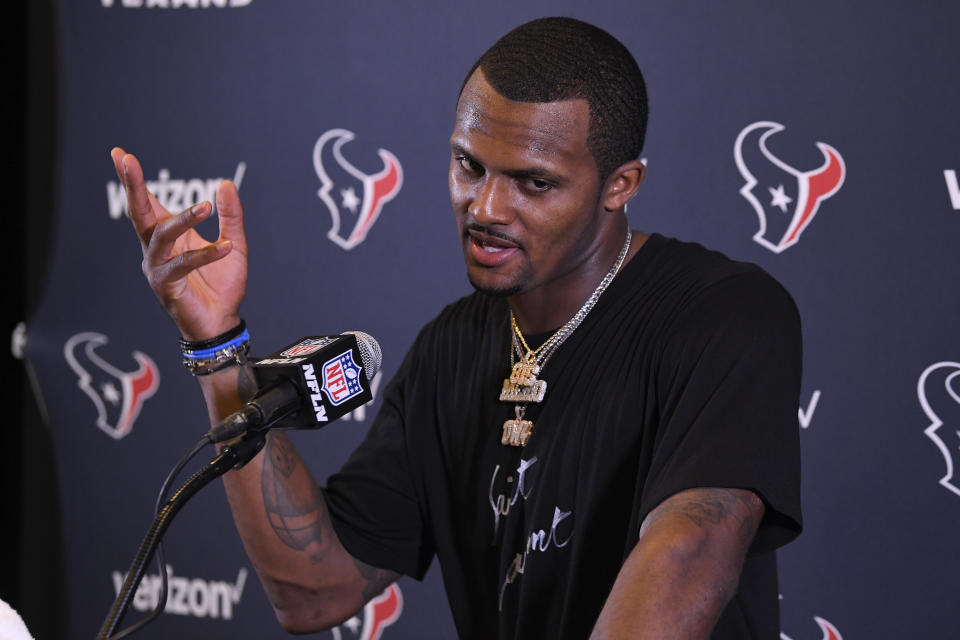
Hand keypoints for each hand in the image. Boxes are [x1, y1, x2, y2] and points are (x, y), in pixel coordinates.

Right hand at [111, 147, 248, 340]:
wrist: (221, 323)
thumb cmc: (221, 285)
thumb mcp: (233, 243)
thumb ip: (230, 216)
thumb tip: (226, 184)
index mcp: (170, 236)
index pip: (147, 203)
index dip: (134, 180)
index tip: (120, 154)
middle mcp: (158, 249)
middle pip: (139, 212)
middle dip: (132, 185)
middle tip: (126, 160)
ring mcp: (158, 267)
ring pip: (161, 236)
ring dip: (183, 219)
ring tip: (205, 207)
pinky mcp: (167, 286)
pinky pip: (184, 265)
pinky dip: (206, 254)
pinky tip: (226, 247)